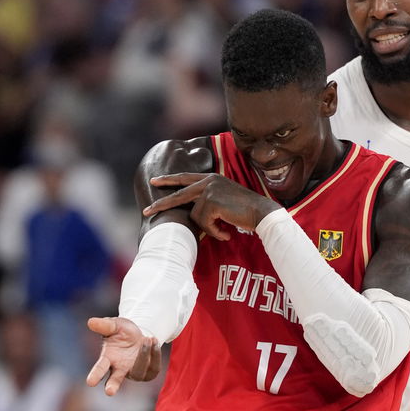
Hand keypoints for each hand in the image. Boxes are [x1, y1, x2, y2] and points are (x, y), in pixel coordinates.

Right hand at [86, 317, 161, 395]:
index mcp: (108, 359)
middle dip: (112, 385)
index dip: (95, 375)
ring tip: (146, 338)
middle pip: (115, 380)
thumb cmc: (122, 332)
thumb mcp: (115, 325)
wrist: (140, 334)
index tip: (90, 382)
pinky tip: (153, 341)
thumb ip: (104, 325)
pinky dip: (155, 353)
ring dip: (144, 354)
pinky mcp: (148, 373)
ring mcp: (134, 373)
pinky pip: (153, 367)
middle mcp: (119, 369)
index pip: (100, 368)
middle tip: (109, 392)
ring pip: (138, 371)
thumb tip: (90, 322)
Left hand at [142, 173, 278, 239]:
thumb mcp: (226, 201)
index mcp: (212, 178)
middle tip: (147, 210)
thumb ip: (210, 201)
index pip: (186, 178)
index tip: (155, 181)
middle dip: (162, 204)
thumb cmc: (247, 211)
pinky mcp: (211, 202)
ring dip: (208, 228)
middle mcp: (209, 181)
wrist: (262, 213)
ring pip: (195, 216)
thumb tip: (195, 213)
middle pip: (179, 194)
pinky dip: (214, 232)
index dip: (170, 180)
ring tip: (224, 231)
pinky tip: (226, 232)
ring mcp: (210, 190)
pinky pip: (203, 223)